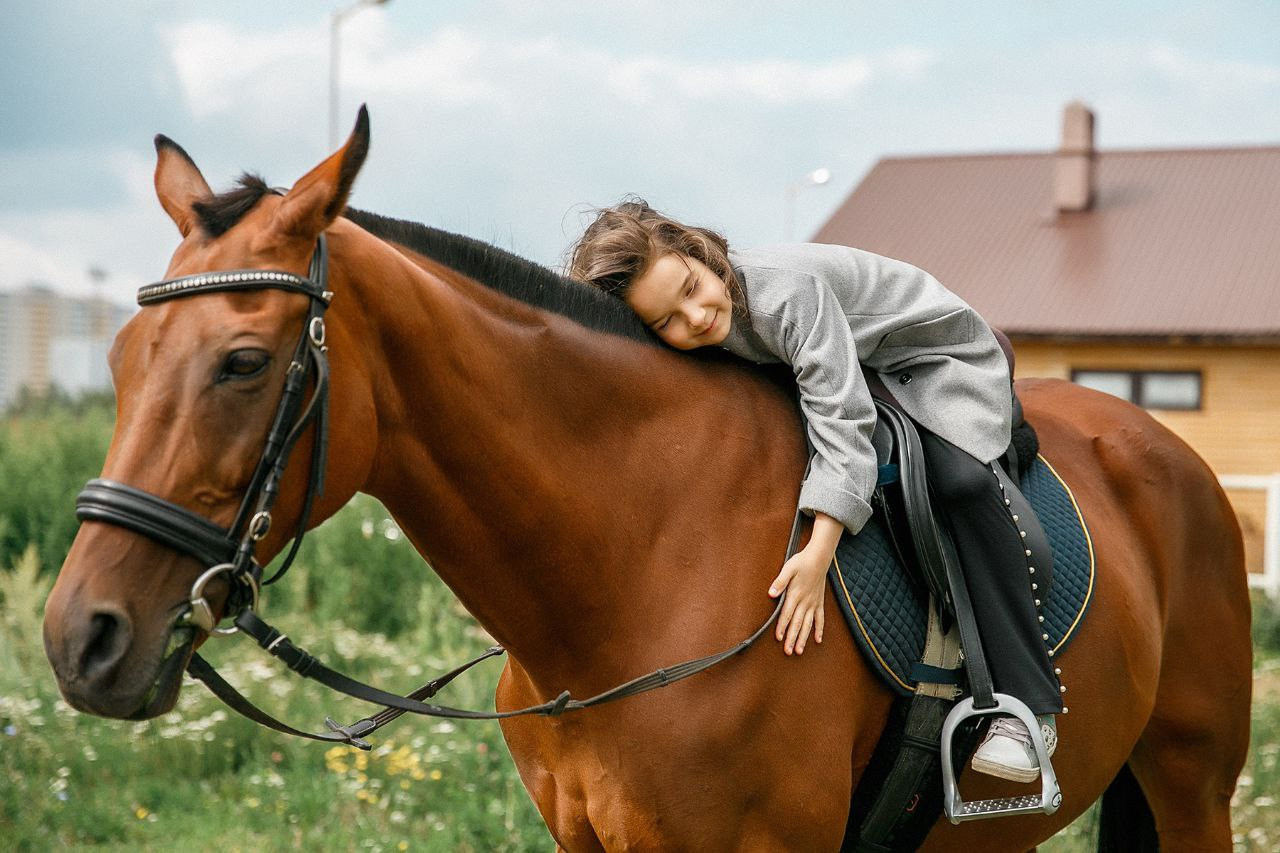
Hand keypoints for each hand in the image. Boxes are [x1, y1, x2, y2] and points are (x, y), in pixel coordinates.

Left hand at [768, 512, 842, 654]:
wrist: (819, 557)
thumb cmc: (801, 562)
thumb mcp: (788, 568)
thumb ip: (780, 581)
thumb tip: (771, 593)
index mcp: (796, 594)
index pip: (787, 614)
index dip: (782, 626)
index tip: (779, 639)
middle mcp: (805, 601)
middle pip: (797, 623)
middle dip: (792, 638)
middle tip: (788, 652)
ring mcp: (813, 603)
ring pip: (808, 624)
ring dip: (803, 638)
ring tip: (799, 651)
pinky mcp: (819, 602)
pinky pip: (820, 618)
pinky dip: (819, 629)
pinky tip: (818, 640)